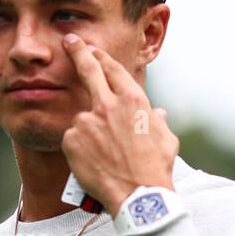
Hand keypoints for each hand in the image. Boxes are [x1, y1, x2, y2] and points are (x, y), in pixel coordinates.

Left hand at [61, 33, 177, 216]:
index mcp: (133, 100)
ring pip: (83, 119)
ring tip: (103, 155)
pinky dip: (79, 149)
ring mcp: (87, 121)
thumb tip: (159, 114)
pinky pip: (72, 140)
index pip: (112, 69)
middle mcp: (108, 104)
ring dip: (89, 132)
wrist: (138, 194)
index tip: (91, 47)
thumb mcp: (165, 139)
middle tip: (70, 41)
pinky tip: (93, 161)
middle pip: (88, 70)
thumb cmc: (155, 168)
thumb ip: (157, 121)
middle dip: (78, 52)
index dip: (100, 56)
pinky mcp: (71, 139)